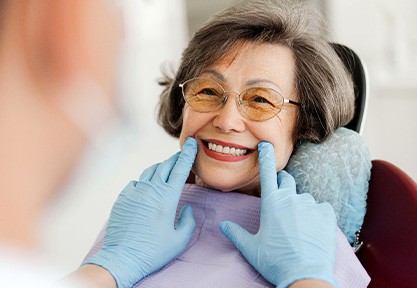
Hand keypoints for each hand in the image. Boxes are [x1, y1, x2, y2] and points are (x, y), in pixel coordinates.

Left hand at [83, 137, 197, 287]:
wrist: (122, 258)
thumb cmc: (152, 252)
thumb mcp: (179, 240)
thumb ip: (188, 221)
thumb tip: (188, 208)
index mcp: (167, 198)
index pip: (180, 169)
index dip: (188, 155)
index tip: (192, 144)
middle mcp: (150, 190)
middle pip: (165, 166)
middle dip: (175, 158)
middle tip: (182, 155)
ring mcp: (134, 192)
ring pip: (150, 172)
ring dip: (160, 168)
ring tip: (166, 170)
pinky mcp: (122, 198)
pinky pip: (136, 183)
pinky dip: (144, 182)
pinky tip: (147, 188)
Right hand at [219, 142, 337, 287]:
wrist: (305, 276)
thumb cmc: (276, 261)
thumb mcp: (251, 248)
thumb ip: (236, 233)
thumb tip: (223, 225)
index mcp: (272, 203)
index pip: (267, 172)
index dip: (266, 156)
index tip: (265, 144)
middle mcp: (291, 199)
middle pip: (286, 180)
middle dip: (282, 184)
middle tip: (280, 199)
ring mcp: (310, 205)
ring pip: (303, 197)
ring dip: (299, 205)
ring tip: (297, 225)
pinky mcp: (326, 214)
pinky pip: (321, 207)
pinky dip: (316, 213)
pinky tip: (312, 228)